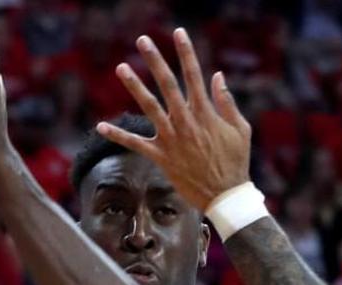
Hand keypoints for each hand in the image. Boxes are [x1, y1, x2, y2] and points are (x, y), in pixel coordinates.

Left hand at [96, 28, 251, 210]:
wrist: (225, 195)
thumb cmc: (236, 161)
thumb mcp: (240, 129)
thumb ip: (226, 101)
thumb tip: (216, 75)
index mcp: (206, 112)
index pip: (194, 75)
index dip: (186, 52)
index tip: (178, 32)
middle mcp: (186, 121)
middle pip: (167, 84)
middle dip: (155, 60)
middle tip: (142, 40)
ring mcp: (171, 139)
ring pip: (149, 107)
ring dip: (134, 86)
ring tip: (121, 67)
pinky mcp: (161, 157)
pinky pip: (135, 144)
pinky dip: (117, 135)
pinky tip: (101, 125)